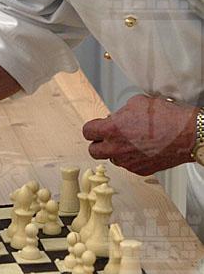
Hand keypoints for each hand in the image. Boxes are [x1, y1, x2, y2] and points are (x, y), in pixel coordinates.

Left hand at [82, 94, 198, 175]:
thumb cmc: (165, 117)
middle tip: (106, 136)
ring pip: (112, 158)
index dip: (92, 127)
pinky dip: (131, 158)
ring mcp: (128, 162)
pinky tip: (141, 148)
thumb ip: (119, 113)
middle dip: (98, 143)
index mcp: (111, 130)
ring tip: (129, 141)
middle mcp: (116, 149)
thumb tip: (115, 118)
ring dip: (116, 151)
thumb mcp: (135, 103)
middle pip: (93, 151)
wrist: (186, 134)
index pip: (87, 132)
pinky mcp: (140, 170)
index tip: (97, 126)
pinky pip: (128, 165)